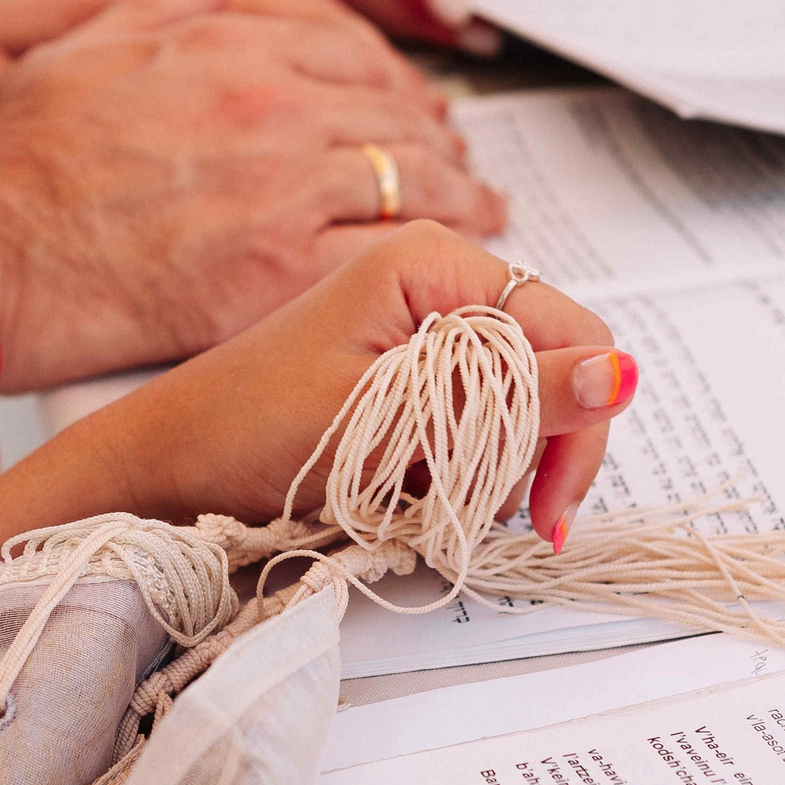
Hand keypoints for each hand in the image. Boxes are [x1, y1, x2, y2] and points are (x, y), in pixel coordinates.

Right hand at [0, 0, 506, 390]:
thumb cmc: (15, 156)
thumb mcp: (91, 41)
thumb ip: (165, 4)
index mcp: (230, 46)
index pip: (354, 50)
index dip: (399, 82)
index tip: (418, 107)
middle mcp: (270, 106)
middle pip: (396, 115)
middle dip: (442, 141)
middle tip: (466, 166)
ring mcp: (280, 188)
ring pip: (409, 182)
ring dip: (459, 199)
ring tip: (483, 218)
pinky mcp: (275, 272)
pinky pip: (384, 256)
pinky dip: (428, 261)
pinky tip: (448, 274)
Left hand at [31, 221, 633, 546]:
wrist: (165, 467)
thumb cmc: (249, 432)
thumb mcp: (389, 418)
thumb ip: (509, 396)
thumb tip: (619, 374)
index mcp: (437, 264)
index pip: (573, 333)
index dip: (577, 422)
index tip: (545, 506)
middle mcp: (440, 285)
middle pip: (556, 370)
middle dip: (537, 452)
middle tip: (497, 520)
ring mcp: (425, 332)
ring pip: (522, 406)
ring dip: (496, 469)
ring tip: (428, 502)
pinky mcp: (409, 378)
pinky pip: (478, 424)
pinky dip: (463, 471)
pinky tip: (415, 494)